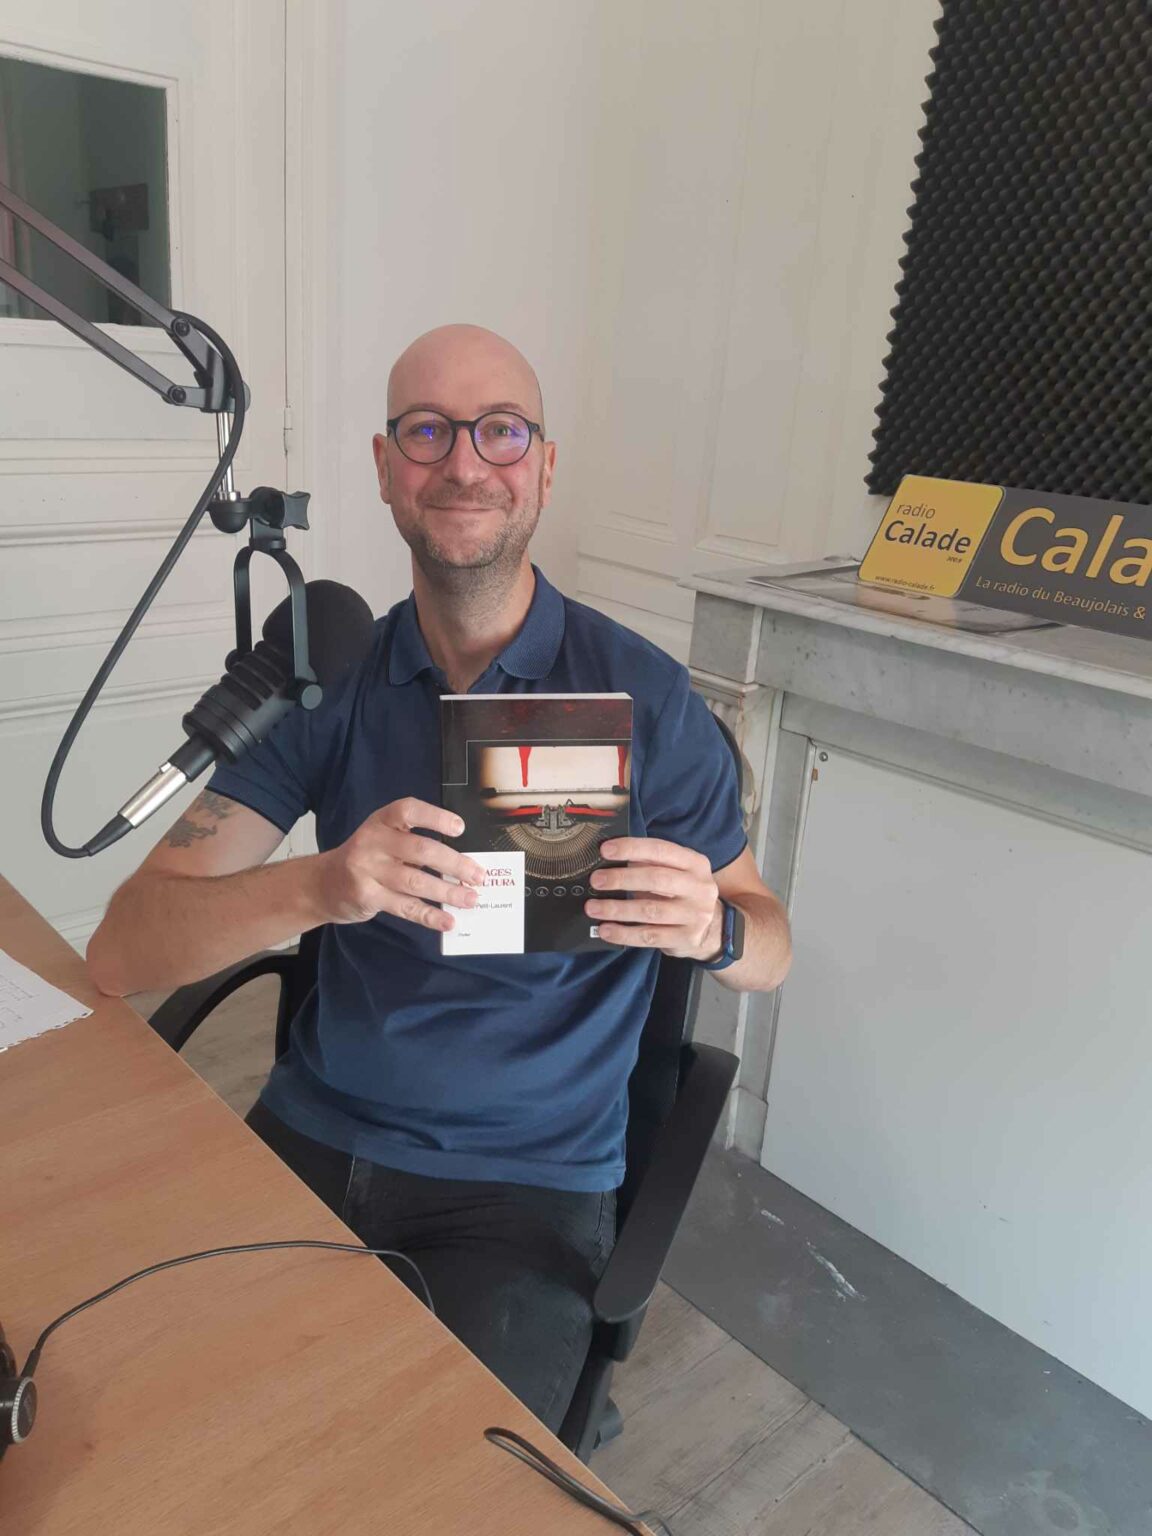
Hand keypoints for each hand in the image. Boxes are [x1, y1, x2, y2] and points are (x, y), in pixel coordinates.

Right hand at [313, 798, 483, 930]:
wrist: (323, 884)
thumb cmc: (365, 858)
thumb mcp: (383, 838)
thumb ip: (413, 842)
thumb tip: (462, 861)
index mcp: (381, 822)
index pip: (408, 811)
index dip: (435, 817)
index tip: (460, 828)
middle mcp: (373, 842)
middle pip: (420, 850)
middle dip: (454, 863)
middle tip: (478, 875)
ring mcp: (368, 871)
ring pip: (416, 882)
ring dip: (448, 892)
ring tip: (471, 898)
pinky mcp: (368, 897)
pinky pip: (405, 907)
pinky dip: (429, 916)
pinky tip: (448, 920)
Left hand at [584, 837, 722, 960]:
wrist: (713, 929)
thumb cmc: (683, 894)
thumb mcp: (676, 873)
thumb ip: (650, 865)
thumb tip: (608, 861)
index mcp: (695, 863)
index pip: (661, 850)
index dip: (632, 848)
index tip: (605, 850)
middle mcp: (699, 887)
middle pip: (656, 879)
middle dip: (622, 878)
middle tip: (596, 880)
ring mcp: (695, 915)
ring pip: (650, 910)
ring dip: (617, 909)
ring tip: (593, 907)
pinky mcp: (686, 938)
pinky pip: (649, 936)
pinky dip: (624, 933)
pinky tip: (606, 929)